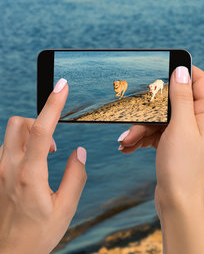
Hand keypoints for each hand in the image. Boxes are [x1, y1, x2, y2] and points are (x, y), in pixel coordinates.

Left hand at [0, 79, 86, 253]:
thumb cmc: (37, 235)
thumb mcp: (65, 209)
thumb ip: (75, 176)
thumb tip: (78, 152)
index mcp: (29, 175)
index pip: (40, 130)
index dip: (52, 104)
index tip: (61, 86)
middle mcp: (8, 169)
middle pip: (19, 123)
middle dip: (38, 122)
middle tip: (52, 144)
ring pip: (10, 135)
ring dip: (29, 136)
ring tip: (44, 159)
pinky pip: (5, 149)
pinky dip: (20, 148)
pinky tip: (31, 167)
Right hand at [118, 66, 203, 253]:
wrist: (177, 203)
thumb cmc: (183, 166)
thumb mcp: (180, 126)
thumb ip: (181, 97)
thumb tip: (181, 70)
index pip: (200, 80)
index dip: (182, 71)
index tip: (160, 68)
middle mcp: (201, 120)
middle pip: (174, 99)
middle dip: (151, 108)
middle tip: (134, 113)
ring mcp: (188, 133)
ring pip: (162, 117)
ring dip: (141, 126)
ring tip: (125, 140)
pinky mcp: (176, 143)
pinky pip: (157, 131)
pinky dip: (142, 137)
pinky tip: (127, 146)